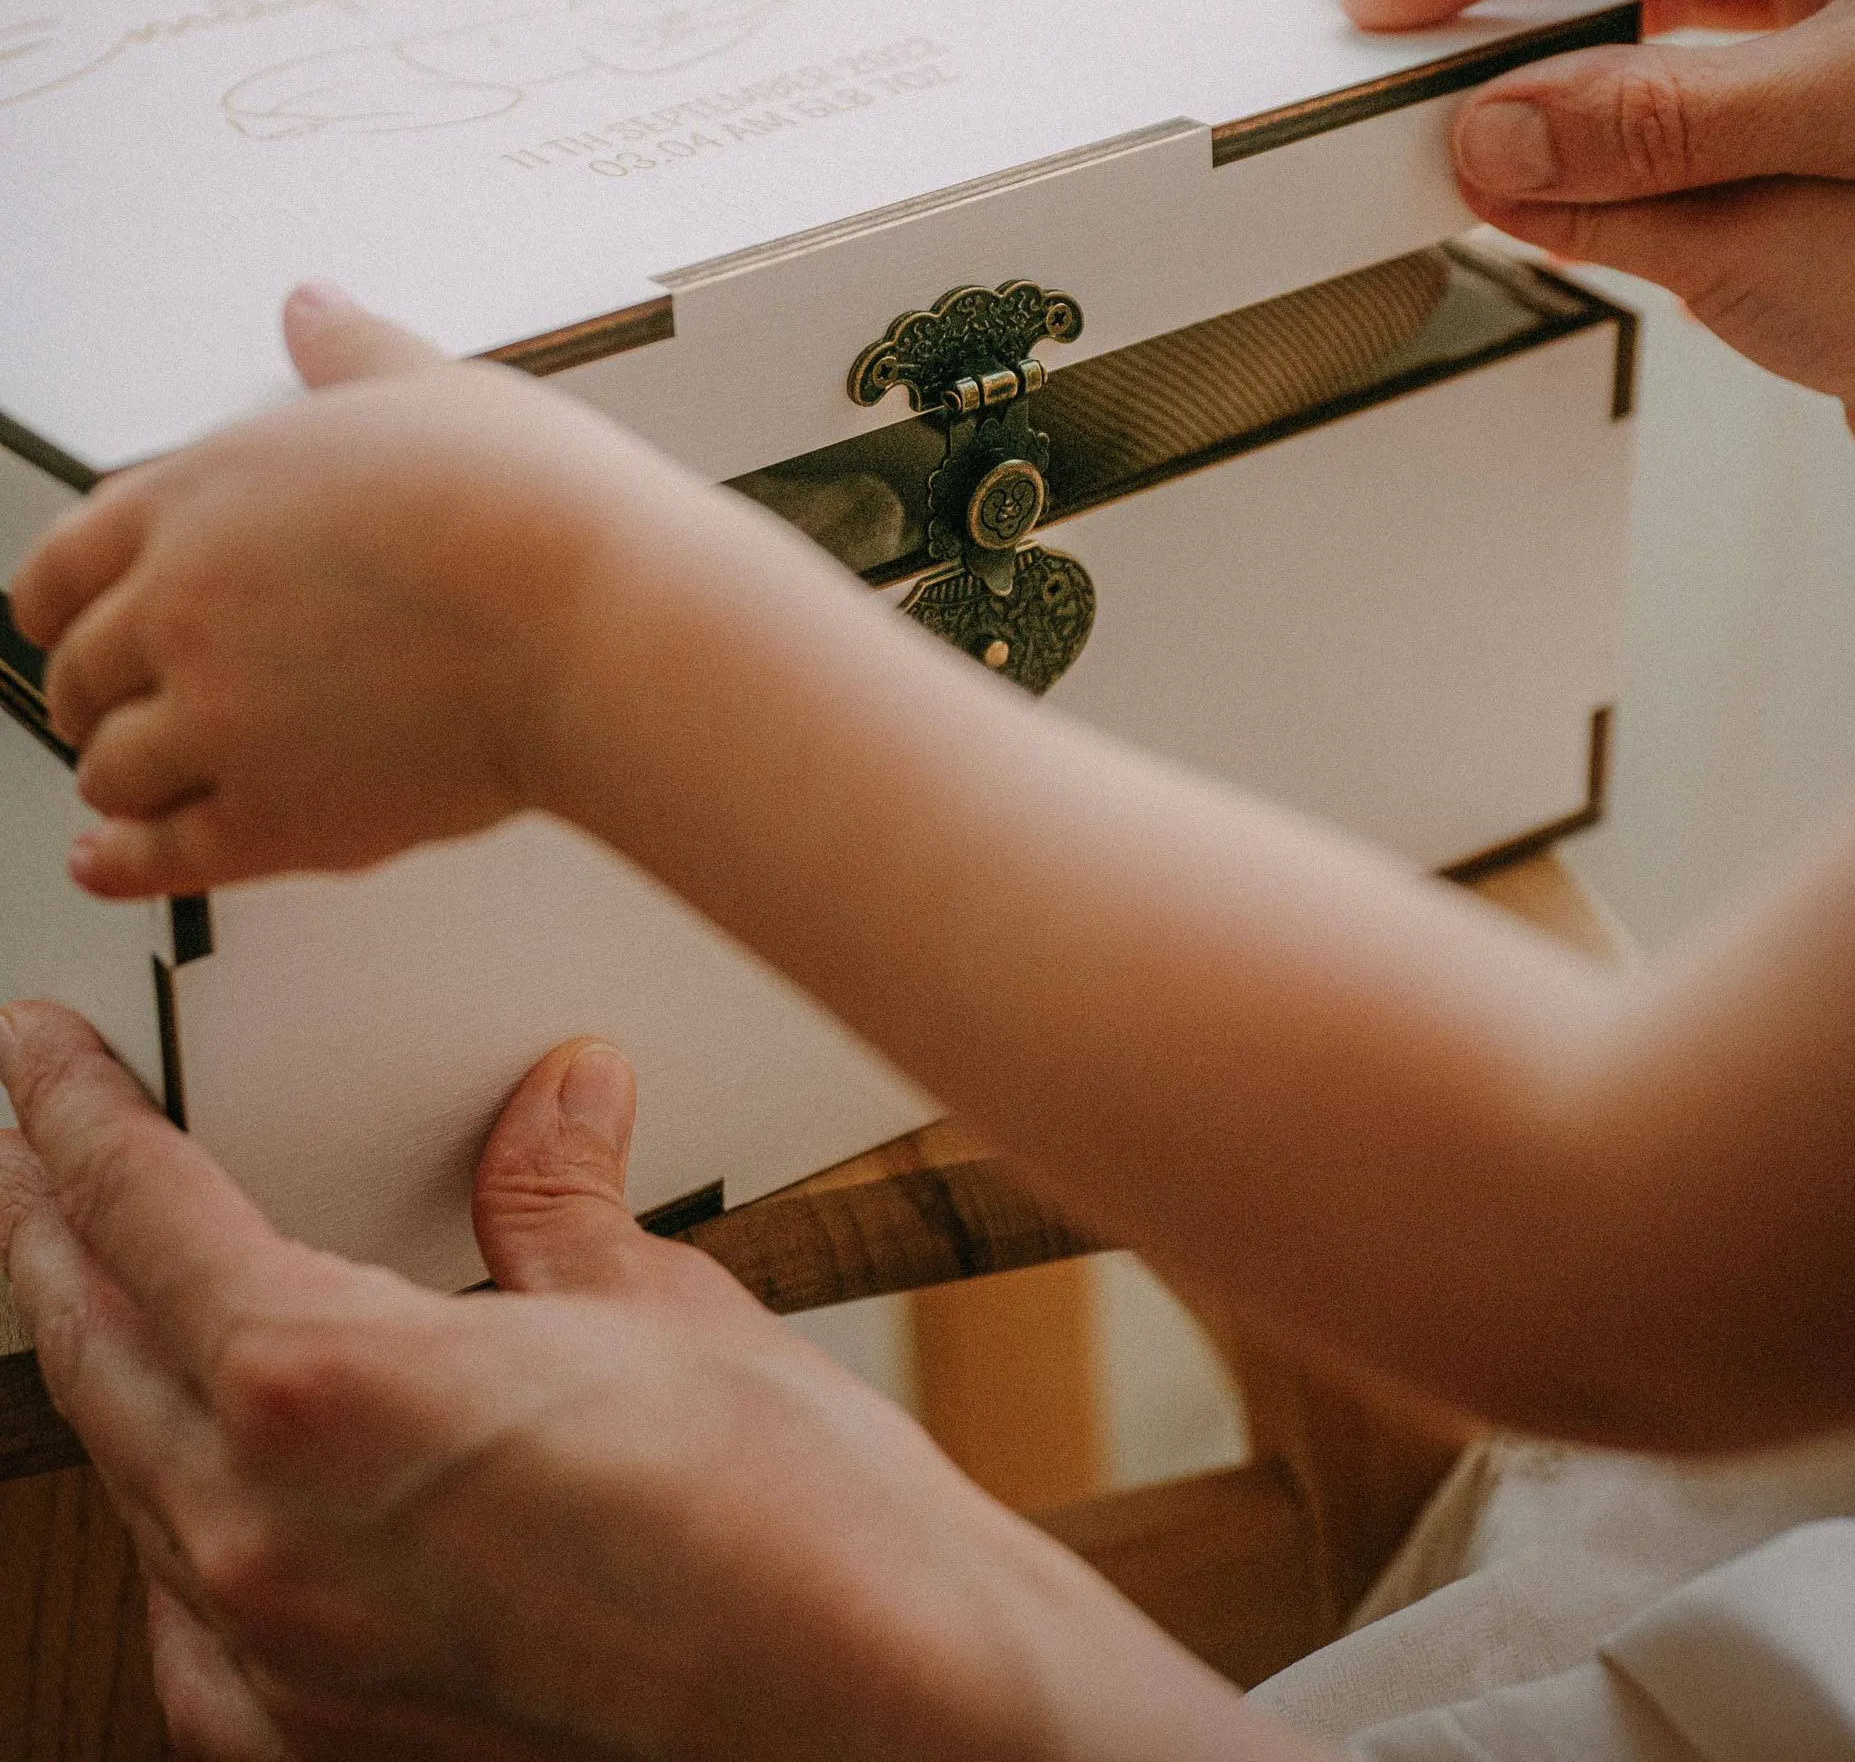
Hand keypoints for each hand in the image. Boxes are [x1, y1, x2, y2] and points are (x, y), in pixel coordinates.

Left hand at [0, 1006, 1268, 1761]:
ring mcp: (281, 1659)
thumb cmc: (784, 1517)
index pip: (134, 1210)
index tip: (38, 1055)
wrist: (877, 1706)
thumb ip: (558, 1198)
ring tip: (115, 1289)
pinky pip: (184, 1611)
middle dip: (52, 1229)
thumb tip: (557, 1098)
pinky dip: (172, 1518)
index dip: (72, 1113)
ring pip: (127, 1478)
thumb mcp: (655, 1303)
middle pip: (90, 1344)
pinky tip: (205, 1489)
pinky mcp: (325, 1739)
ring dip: (108, 1365)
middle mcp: (261, 1536)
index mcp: (320, 1388)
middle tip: (39, 1146)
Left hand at [5, 286, 719, 898]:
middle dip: (94, 689)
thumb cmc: (534, 511)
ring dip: (121, 776)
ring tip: (149, 776)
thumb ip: (352, 355)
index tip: (59, 618)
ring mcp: (218, 719)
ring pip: (110, 769)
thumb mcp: (432, 390)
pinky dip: (130, 866)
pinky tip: (120, 861)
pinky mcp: (271, 816)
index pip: (62, 557)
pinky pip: (162, 856)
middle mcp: (184, 606)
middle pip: (78, 668)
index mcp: (202, 494)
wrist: (595, 623)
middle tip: (122, 698)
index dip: (54, 598)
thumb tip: (317, 311)